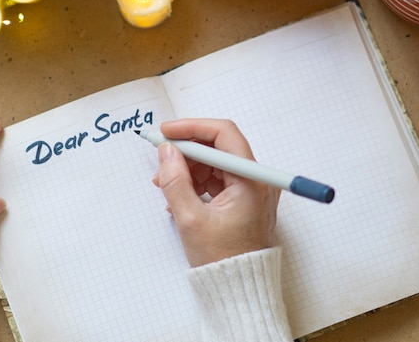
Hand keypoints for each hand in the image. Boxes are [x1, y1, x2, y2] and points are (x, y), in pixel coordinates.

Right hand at [153, 118, 280, 266]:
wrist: (240, 290)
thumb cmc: (222, 260)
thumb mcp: (190, 220)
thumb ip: (175, 181)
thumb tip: (167, 152)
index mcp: (251, 181)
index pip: (223, 135)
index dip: (192, 129)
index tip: (166, 132)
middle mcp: (257, 181)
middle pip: (219, 147)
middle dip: (187, 150)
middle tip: (161, 157)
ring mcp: (252, 190)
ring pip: (217, 164)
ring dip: (190, 168)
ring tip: (166, 184)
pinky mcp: (244, 201)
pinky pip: (219, 179)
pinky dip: (198, 182)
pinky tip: (180, 196)